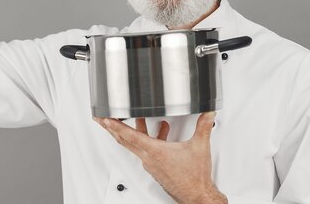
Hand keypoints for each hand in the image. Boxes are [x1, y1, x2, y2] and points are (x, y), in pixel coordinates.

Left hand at [95, 112, 227, 203]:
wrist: (196, 196)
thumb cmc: (194, 178)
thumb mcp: (199, 147)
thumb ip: (204, 126)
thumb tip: (208, 114)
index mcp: (155, 152)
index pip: (129, 136)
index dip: (115, 125)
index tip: (104, 119)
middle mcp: (149, 158)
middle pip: (125, 140)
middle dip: (112, 128)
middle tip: (102, 119)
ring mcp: (151, 164)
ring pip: (135, 145)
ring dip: (133, 130)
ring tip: (137, 118)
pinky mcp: (156, 167)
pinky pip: (146, 150)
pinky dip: (148, 139)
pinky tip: (160, 132)